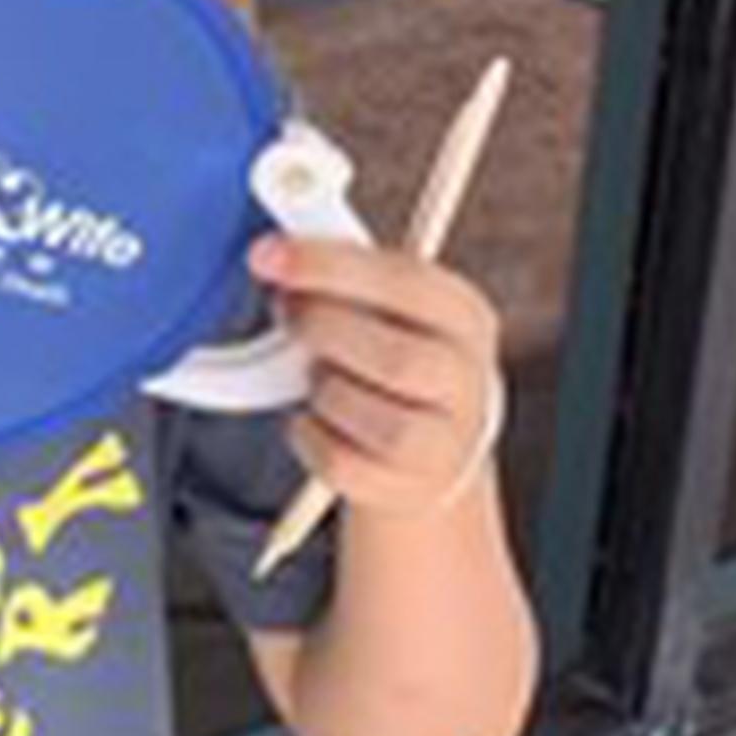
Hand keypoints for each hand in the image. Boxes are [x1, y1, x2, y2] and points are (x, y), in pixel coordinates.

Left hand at [253, 234, 504, 525]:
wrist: (427, 450)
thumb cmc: (390, 359)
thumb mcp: (383, 306)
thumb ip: (341, 274)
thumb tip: (275, 248)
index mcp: (464, 315)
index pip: (405, 281)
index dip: (328, 266)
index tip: (267, 255)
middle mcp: (469, 379)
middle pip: (394, 357)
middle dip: (321, 330)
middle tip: (287, 313)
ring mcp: (448, 441)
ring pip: (374, 417)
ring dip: (324, 389)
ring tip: (318, 375)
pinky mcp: (412, 488)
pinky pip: (344, 463)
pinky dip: (310, 436)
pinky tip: (314, 419)